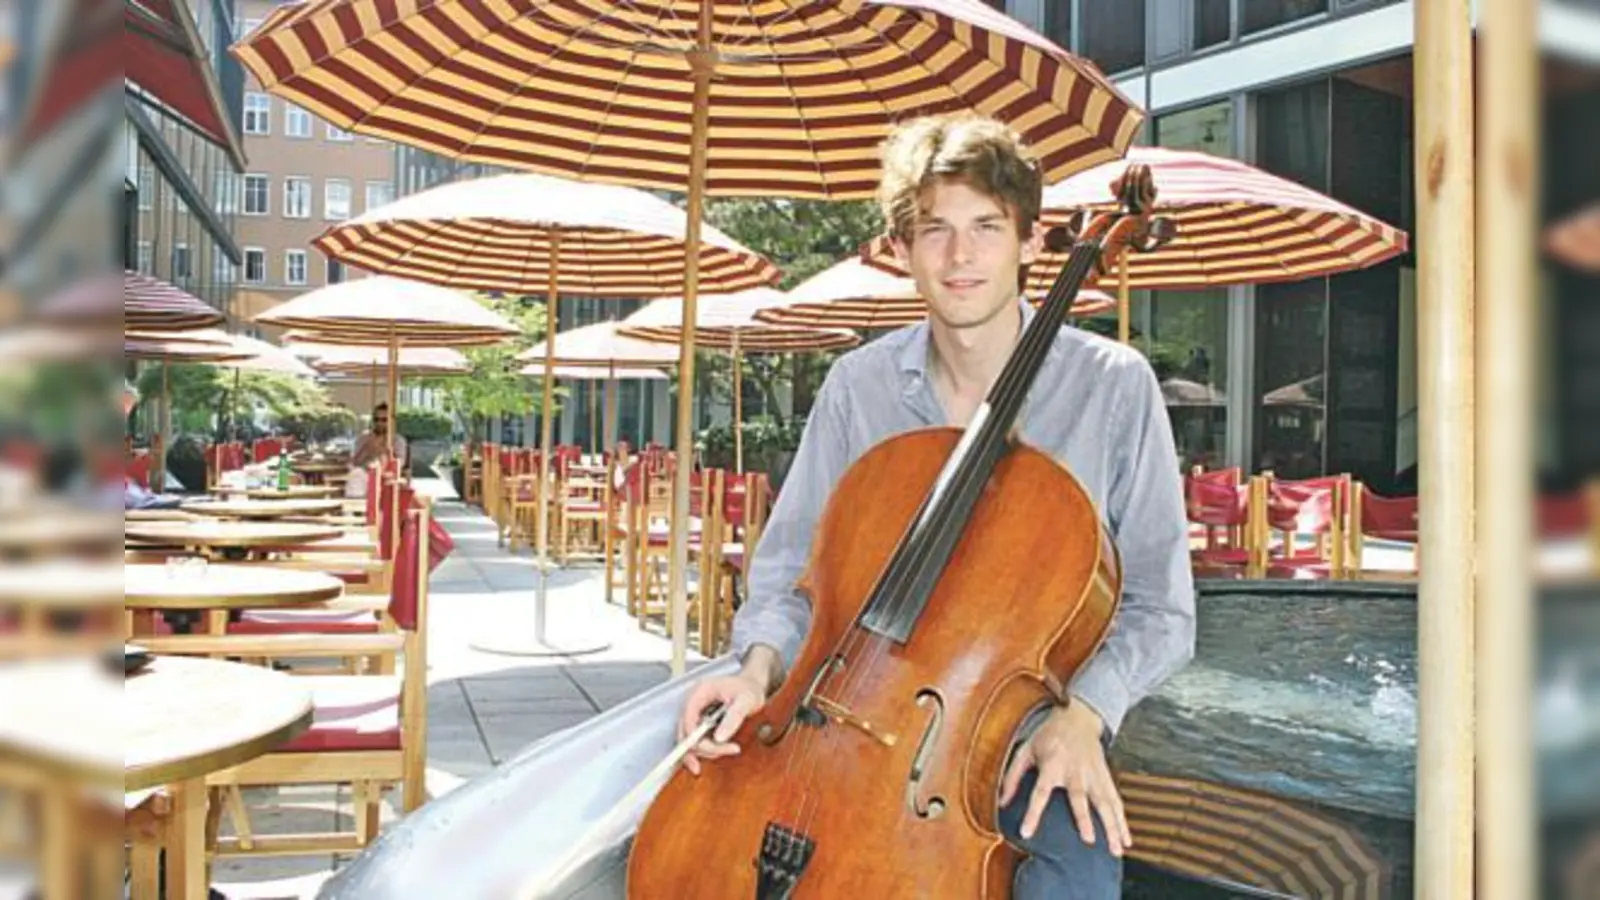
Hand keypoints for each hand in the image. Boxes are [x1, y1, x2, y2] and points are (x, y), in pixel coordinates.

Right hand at [678, 671, 766, 775]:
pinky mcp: (699, 722)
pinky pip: (697, 740)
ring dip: (709, 750)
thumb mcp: (746, 701)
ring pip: (690, 740)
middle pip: (685, 731)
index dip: (693, 736)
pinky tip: (725, 749)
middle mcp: (694, 702)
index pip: (688, 716)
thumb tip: (719, 738)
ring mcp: (695, 713)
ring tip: (733, 747)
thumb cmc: (748, 689)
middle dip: (703, 747)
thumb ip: (733, 718)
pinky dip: (708, 749)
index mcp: (701, 691)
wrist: (751, 686)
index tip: (712, 748)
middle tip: (728, 751)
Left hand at [998, 701, 1131, 856]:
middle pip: (1080, 797)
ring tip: (1116, 849)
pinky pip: (1115, 800)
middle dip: (1084, 819)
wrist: (1078, 717)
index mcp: (1052, 764)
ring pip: (1104, 802)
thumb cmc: (1049, 735)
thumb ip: (1013, 776)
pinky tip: (1126, 839)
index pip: (1040, 792)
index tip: (1026, 832)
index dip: (1033, 812)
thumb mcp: (1026, 749)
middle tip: (1089, 840)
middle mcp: (1075, 770)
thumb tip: (1001, 802)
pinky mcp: (1105, 776)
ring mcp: (1093, 774)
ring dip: (1112, 826)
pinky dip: (1122, 820)